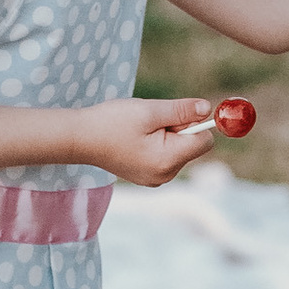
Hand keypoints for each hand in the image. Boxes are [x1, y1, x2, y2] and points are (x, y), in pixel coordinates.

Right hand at [80, 97, 221, 189]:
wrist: (80, 138)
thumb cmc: (112, 122)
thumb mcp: (150, 111)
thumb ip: (182, 110)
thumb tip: (208, 110)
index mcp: (168, 160)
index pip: (205, 141)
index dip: (195, 122)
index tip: (176, 112)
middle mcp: (166, 175)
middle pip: (192, 146)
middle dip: (179, 128)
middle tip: (151, 121)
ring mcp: (156, 178)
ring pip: (179, 150)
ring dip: (168, 135)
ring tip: (141, 130)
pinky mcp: (147, 176)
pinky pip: (166, 156)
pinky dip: (158, 144)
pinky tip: (137, 139)